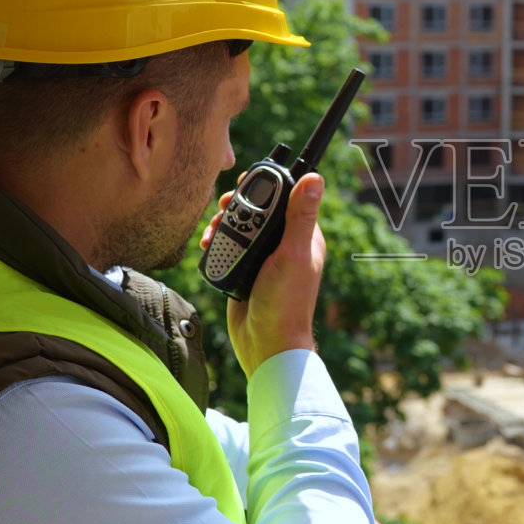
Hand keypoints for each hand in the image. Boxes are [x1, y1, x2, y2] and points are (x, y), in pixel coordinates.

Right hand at [200, 172, 325, 376]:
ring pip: (240, 228)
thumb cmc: (286, 303)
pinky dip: (217, 244)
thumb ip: (300, 216)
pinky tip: (209, 245)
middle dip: (238, 206)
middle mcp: (284, 245)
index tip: (247, 180)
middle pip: (259, 211)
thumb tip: (315, 179)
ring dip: (223, 225)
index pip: (287, 198)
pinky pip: (229, 248)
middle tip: (222, 207)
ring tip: (212, 231)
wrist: (266, 345)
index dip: (267, 186)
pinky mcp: (245, 271)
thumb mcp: (293, 254)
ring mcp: (264, 259)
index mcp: (303, 237)